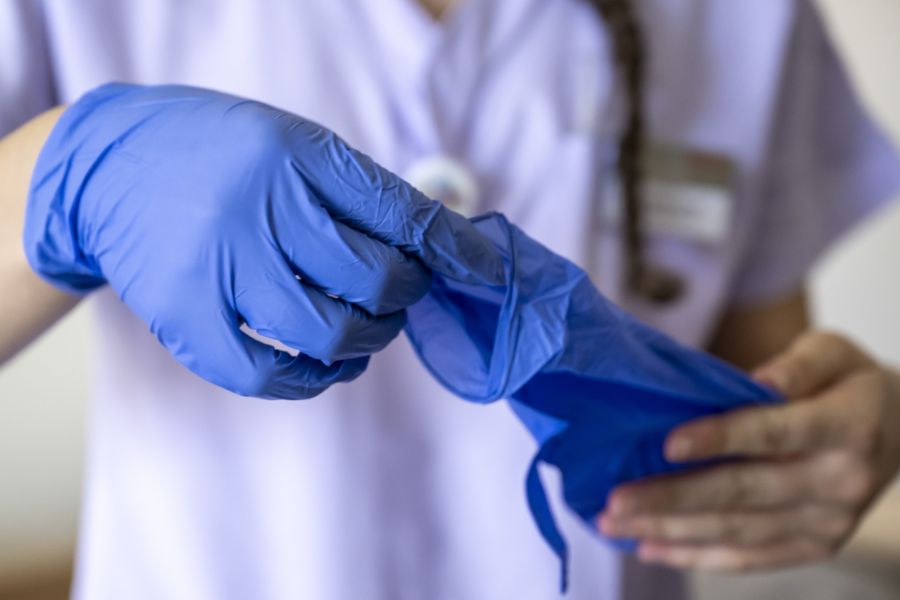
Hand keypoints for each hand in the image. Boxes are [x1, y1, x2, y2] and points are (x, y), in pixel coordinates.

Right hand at [24, 83, 503, 398]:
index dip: (456, 252)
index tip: (487, 274)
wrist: (109, 169)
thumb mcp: (292, 144)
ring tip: (371, 330)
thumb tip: (440, 247)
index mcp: (296, 157)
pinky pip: (269, 375)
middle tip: (404, 293)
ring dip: (371, 340)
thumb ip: (359, 192)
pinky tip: (331, 365)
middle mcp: (261, 210)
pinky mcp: (187, 319)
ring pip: (332, 332)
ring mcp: (221, 268)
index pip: (403, 215)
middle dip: (409, 296)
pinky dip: (315, 380)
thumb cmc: (222, 156)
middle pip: (377, 280)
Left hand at [598, 331, 899, 570]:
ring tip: (614, 523)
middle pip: (744, 493)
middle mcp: (839, 483)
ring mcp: (828, 523)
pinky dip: (696, 556)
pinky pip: (749, 558)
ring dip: (670, 530)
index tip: (666, 443)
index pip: (773, 434)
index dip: (719, 439)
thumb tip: (759, 382)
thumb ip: (799, 364)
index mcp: (846, 427)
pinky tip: (649, 547)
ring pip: (737, 531)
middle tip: (614, 499)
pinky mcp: (813, 546)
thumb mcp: (834, 352)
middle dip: (672, 498)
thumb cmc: (850, 383)